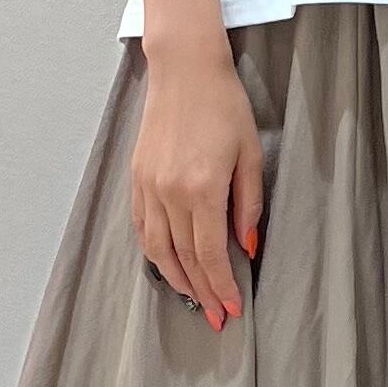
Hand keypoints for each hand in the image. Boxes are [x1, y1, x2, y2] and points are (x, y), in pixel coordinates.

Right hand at [130, 34, 263, 328]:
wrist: (185, 70)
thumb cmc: (225, 107)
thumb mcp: (250, 155)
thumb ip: (248, 204)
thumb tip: (247, 246)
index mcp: (202, 189)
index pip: (210, 254)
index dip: (222, 285)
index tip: (232, 308)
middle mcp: (170, 193)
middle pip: (184, 258)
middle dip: (202, 292)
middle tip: (215, 317)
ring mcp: (149, 186)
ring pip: (158, 249)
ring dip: (176, 279)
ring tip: (193, 298)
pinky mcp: (137, 178)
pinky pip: (142, 227)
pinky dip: (154, 252)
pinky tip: (166, 264)